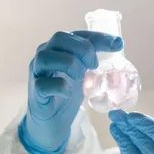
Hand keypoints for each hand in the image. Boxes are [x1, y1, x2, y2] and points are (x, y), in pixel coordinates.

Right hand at [19, 30, 122, 153]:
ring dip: (69, 64)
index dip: (98, 37)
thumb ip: (92, 58)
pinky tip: (68, 93)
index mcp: (57, 47)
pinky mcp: (35, 91)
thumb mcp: (82, 71)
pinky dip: (60, 86)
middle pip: (59, 38)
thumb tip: (118, 46)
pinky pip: (43, 84)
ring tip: (80, 77)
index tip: (117, 44)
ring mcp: (37, 72)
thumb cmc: (66, 90)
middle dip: (82, 48)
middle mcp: (44, 55)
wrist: (52, 119)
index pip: (77, 34)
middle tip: (94, 64)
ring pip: (46, 57)